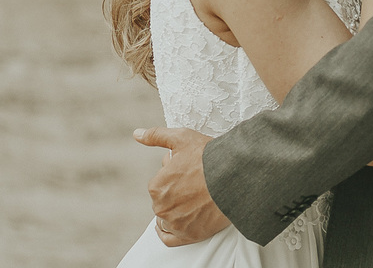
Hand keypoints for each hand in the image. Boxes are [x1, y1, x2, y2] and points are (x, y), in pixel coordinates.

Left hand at [134, 127, 230, 245]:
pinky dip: (171, 232)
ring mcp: (175, 223)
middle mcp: (161, 208)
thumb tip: (137, 134)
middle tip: (196, 183)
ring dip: (177, 210)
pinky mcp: (188, 235)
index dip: (175, 175)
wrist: (235, 177)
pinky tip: (178, 223)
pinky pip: (170, 238)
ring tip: (196, 199)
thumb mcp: (182, 139)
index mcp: (156, 186)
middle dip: (176, 193)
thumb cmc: (209, 157)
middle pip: (165, 200)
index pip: (161, 182)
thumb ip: (156, 136)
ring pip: (168, 218)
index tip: (190, 171)